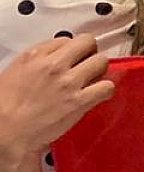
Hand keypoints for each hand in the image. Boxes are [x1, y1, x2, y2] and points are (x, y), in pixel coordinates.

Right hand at [0, 35, 114, 167]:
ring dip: (100, 70)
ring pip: (101, 61)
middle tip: (88, 63)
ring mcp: (68, 82)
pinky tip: (98, 95)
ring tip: (93, 79)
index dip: (72, 49)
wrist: (7, 132)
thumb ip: (36, 62)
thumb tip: (54, 59)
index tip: (72, 57)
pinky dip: (106, 90)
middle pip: (87, 42)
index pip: (66, 39)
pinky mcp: (79, 101)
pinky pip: (107, 87)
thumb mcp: (13, 73)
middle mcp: (53, 65)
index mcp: (33, 56)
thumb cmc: (5, 107)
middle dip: (90, 52)